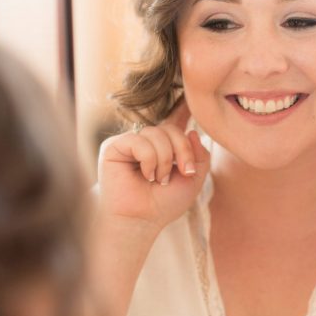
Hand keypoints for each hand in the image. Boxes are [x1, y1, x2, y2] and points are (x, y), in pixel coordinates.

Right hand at [98, 100, 209, 235]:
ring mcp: (130, 142)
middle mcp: (147, 141)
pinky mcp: (114, 146)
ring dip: (164, 160)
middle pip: (172, 128)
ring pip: (157, 133)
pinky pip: (140, 141)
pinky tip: (145, 175)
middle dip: (183, 151)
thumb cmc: (163, 204)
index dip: (183, 106)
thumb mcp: (193, 179)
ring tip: (158, 180)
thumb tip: (192, 132)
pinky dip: (149, 160)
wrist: (140, 221)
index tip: (191, 94)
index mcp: (165, 146)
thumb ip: (200, 155)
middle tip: (182, 172)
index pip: (176, 120)